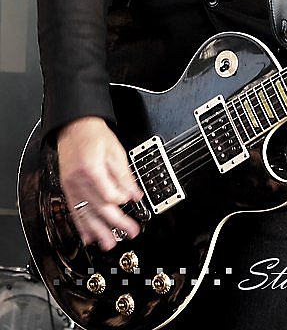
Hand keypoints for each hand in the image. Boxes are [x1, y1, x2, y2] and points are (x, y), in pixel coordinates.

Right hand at [57, 116, 143, 250]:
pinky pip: (74, 210)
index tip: (133, 202)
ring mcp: (71, 186)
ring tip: (108, 243)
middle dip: (115, 223)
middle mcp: (79, 181)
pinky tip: (87, 236)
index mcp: (91, 169)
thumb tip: (135, 193)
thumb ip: (124, 175)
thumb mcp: (115, 150)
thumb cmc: (94, 134)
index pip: (108, 194)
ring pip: (85, 213)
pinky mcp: (68, 188)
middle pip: (98, 207)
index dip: (122, 200)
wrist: (74, 126)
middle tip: (128, 233)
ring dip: (97, 231)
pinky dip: (81, 225)